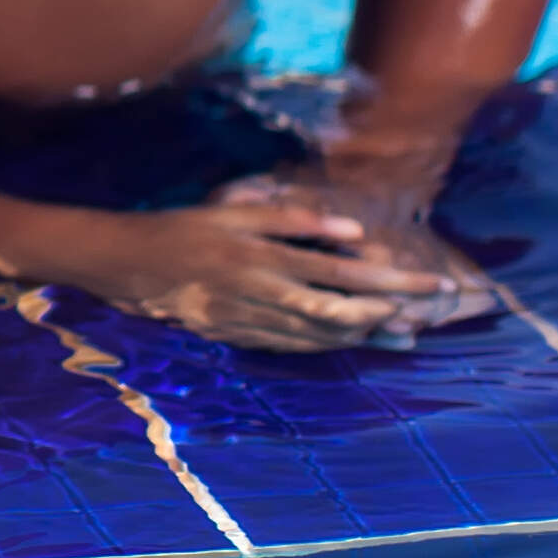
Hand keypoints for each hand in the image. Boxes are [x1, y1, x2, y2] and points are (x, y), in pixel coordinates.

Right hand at [47, 192, 474, 352]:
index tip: (430, 283)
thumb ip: (294, 219)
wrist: (127, 265)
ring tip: (404, 331)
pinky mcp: (238, 337)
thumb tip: (353, 232)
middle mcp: (263, 295)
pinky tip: (351, 341)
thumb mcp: (235, 210)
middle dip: (389, 313)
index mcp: (265, 258)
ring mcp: (251, 322)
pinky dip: (328, 346)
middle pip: (340, 313)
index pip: (344, 273)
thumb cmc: (184, 228)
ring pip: (319, 337)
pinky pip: (293, 348)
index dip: (391, 280)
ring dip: (365, 336)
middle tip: (428, 312)